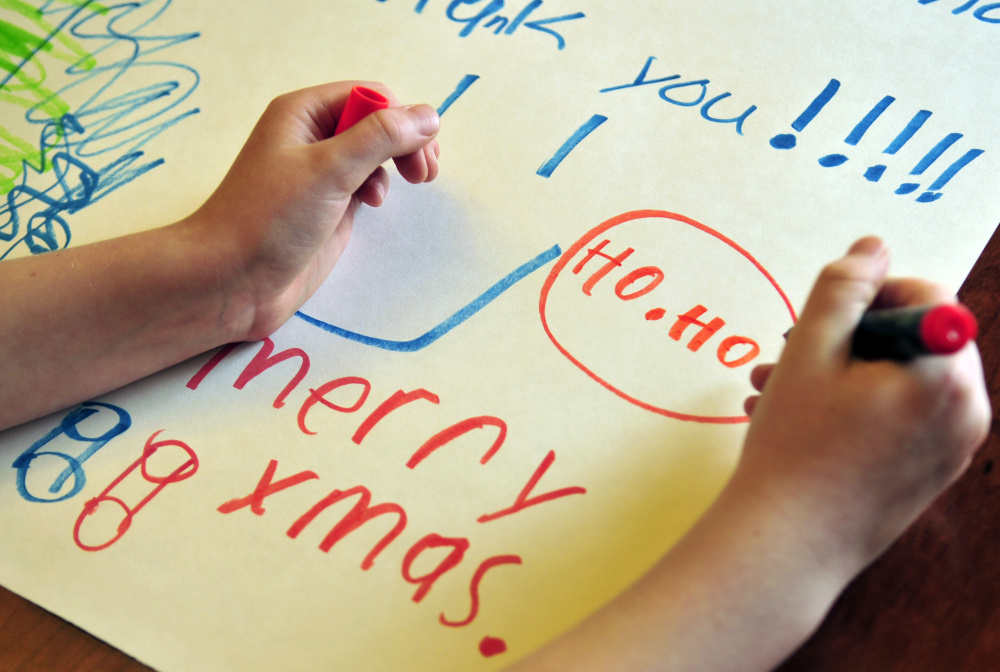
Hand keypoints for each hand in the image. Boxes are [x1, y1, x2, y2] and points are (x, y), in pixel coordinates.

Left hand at [189, 81, 440, 340]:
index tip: (419, 154)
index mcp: (303, 113)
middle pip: (375, 122)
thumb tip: (429, 115)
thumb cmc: (269, 218)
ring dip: (397, 163)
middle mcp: (311, 136)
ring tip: (413, 183)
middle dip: (405, 142)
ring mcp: (320, 173)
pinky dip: (379, 187)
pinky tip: (373, 203)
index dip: (399, 118)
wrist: (230, 281)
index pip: (369, 96)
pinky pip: (364, 182)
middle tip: (425, 173)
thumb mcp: (329, 169)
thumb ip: (381, 138)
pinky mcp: (327, 206)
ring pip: (374, 153)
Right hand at [738, 237, 989, 566]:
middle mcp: (966, 412)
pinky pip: (901, 417)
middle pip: (914, 338)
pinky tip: (798, 417)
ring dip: (838, 372)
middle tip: (790, 352)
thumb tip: (872, 246)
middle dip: (847, 338)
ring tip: (775, 387)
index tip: (821, 318)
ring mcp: (952, 448)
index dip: (869, 294)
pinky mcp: (931, 473)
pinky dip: (855, 406)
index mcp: (946, 376)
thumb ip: (842, 288)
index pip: (926, 297)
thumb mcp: (808, 352)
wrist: (788, 546)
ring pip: (900, 378)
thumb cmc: (794, 449)